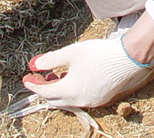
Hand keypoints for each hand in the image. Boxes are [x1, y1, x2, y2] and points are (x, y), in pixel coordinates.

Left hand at [22, 37, 148, 108]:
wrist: (127, 58)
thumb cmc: (98, 53)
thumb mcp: (71, 52)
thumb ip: (51, 59)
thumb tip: (34, 64)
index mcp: (69, 90)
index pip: (44, 91)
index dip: (33, 84)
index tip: (26, 77)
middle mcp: (78, 100)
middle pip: (54, 99)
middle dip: (45, 89)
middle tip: (40, 77)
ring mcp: (91, 101)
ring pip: (67, 100)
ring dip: (59, 90)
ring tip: (57, 75)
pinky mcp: (101, 99)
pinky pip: (80, 99)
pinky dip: (72, 91)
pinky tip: (74, 78)